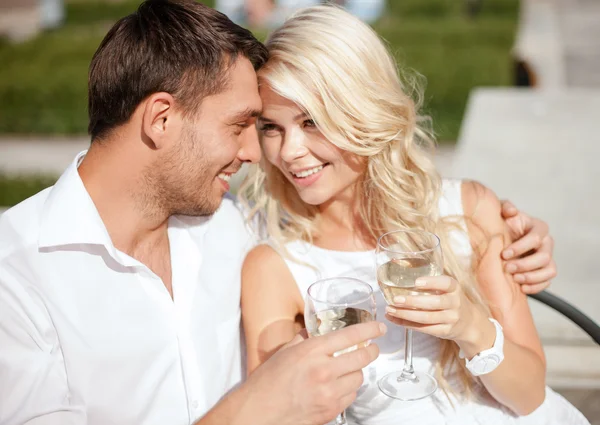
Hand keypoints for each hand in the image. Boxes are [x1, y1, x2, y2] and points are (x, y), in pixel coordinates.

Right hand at [238, 321, 385, 424]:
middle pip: (362, 357)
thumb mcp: (284, 352)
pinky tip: (339, 386)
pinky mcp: (331, 410)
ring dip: (357, 371)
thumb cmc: (267, 382)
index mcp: (311, 351)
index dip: (370, 329)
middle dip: (371, 351)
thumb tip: (315, 331)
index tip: (379, 327)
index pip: (350, 336)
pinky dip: (349, 390)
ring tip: (348, 369)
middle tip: (372, 348)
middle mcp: (323, 370)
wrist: (259, 412)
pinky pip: (351, 396)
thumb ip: (304, 339)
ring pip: (359, 378)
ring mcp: (329, 392)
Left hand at [384, 275, 492, 353]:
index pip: (446, 283)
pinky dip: (407, 324)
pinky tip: (396, 319)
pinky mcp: (445, 331)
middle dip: (412, 301)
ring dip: (406, 314)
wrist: (469, 323)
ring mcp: (451, 319)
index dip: (431, 282)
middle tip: (396, 299)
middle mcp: (455, 303)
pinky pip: (424, 329)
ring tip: (390, 310)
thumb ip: (431, 283)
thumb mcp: (448, 289)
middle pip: (434, 303)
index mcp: (454, 288)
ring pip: (426, 318)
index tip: (416, 282)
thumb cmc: (451, 301)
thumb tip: (400, 279)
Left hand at [500, 200, 555, 293]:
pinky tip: (521, 288)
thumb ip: (505, 207)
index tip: (504, 254)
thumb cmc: (501, 224)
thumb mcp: (500, 213)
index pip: (535, 238)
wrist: (499, 239)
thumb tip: (511, 211)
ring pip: (550, 270)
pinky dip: (536, 287)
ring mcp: (547, 258)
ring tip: (515, 279)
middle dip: (525, 264)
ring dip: (532, 277)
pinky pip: (547, 282)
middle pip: (544, 256)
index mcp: (538, 227)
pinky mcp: (545, 272)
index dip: (520, 247)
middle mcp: (546, 242)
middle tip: (507, 268)